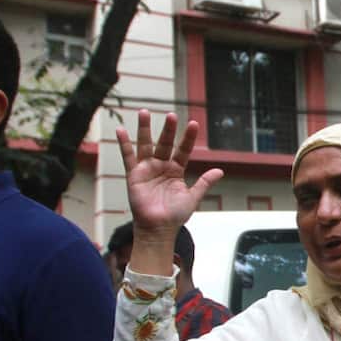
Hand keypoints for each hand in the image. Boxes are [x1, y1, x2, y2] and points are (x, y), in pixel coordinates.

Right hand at [116, 110, 222, 238]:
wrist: (159, 228)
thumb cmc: (175, 215)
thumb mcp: (193, 197)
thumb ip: (204, 182)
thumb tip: (220, 170)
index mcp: (176, 170)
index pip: (184, 150)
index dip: (188, 138)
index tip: (194, 124)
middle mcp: (161, 166)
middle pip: (165, 143)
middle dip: (168, 129)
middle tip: (171, 115)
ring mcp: (147, 169)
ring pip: (145, 145)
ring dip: (144, 129)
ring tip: (144, 112)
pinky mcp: (134, 175)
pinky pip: (128, 157)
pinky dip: (124, 144)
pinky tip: (120, 130)